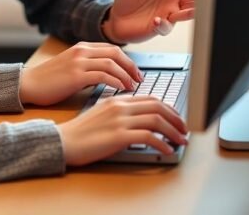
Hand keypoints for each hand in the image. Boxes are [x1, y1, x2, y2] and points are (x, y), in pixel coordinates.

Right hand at [19, 42, 142, 105]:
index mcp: (81, 48)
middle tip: (140, 79)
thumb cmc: (48, 81)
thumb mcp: (71, 68)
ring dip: (126, 76)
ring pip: (112, 63)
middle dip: (131, 66)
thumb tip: (108, 77)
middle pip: (116, 53)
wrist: (28, 85)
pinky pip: (103, 75)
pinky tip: (121, 90)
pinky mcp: (76, 75)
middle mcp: (82, 51)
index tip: (135, 73)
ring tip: (132, 87)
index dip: (127, 60)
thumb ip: (88, 68)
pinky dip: (116, 82)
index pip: (112, 49)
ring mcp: (79, 62)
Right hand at [58, 96, 188, 165]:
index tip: (176, 117)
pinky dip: (162, 143)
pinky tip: (166, 149)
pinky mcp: (118, 136)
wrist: (64, 141)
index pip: (149, 98)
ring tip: (181, 140)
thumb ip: (118, 112)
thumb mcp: (100, 113)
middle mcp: (120, 107)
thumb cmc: (79, 131)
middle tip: (184, 128)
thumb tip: (136, 119)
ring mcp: (120, 120)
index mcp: (117, 100)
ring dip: (173, 130)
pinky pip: (148, 137)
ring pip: (156, 119)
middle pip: (157, 105)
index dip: (167, 107)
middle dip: (175, 117)